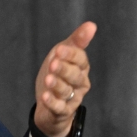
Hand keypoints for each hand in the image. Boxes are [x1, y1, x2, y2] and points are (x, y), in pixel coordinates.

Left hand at [32, 21, 95, 136]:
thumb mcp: (62, 55)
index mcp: (81, 67)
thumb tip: (91, 25)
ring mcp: (73, 98)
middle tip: (53, 64)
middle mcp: (79, 83)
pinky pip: (60, 107)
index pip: (80, 60)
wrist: (49, 104)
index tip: (59, 50)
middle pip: (75, 76)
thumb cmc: (57, 74)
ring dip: (58, 85)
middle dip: (64, 69)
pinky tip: (45, 97)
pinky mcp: (63, 111)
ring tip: (48, 79)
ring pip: (67, 91)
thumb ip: (76, 41)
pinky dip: (53, 102)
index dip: (71, 55)